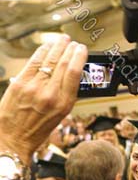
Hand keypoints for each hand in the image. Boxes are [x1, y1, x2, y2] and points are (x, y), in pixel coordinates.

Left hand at [0, 35, 87, 164]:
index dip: (79, 57)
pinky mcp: (19, 83)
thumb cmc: (37, 130)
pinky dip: (42, 51)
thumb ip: (66, 95)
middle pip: (63, 63)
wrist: (13, 139)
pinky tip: (47, 46)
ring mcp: (33, 87)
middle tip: (73, 43)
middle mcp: (50, 94)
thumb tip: (70, 74)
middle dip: (70, 49)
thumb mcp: (59, 116)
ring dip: (57, 46)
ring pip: (49, 59)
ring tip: (63, 40)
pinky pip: (34, 62)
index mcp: (63, 104)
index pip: (74, 73)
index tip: (82, 50)